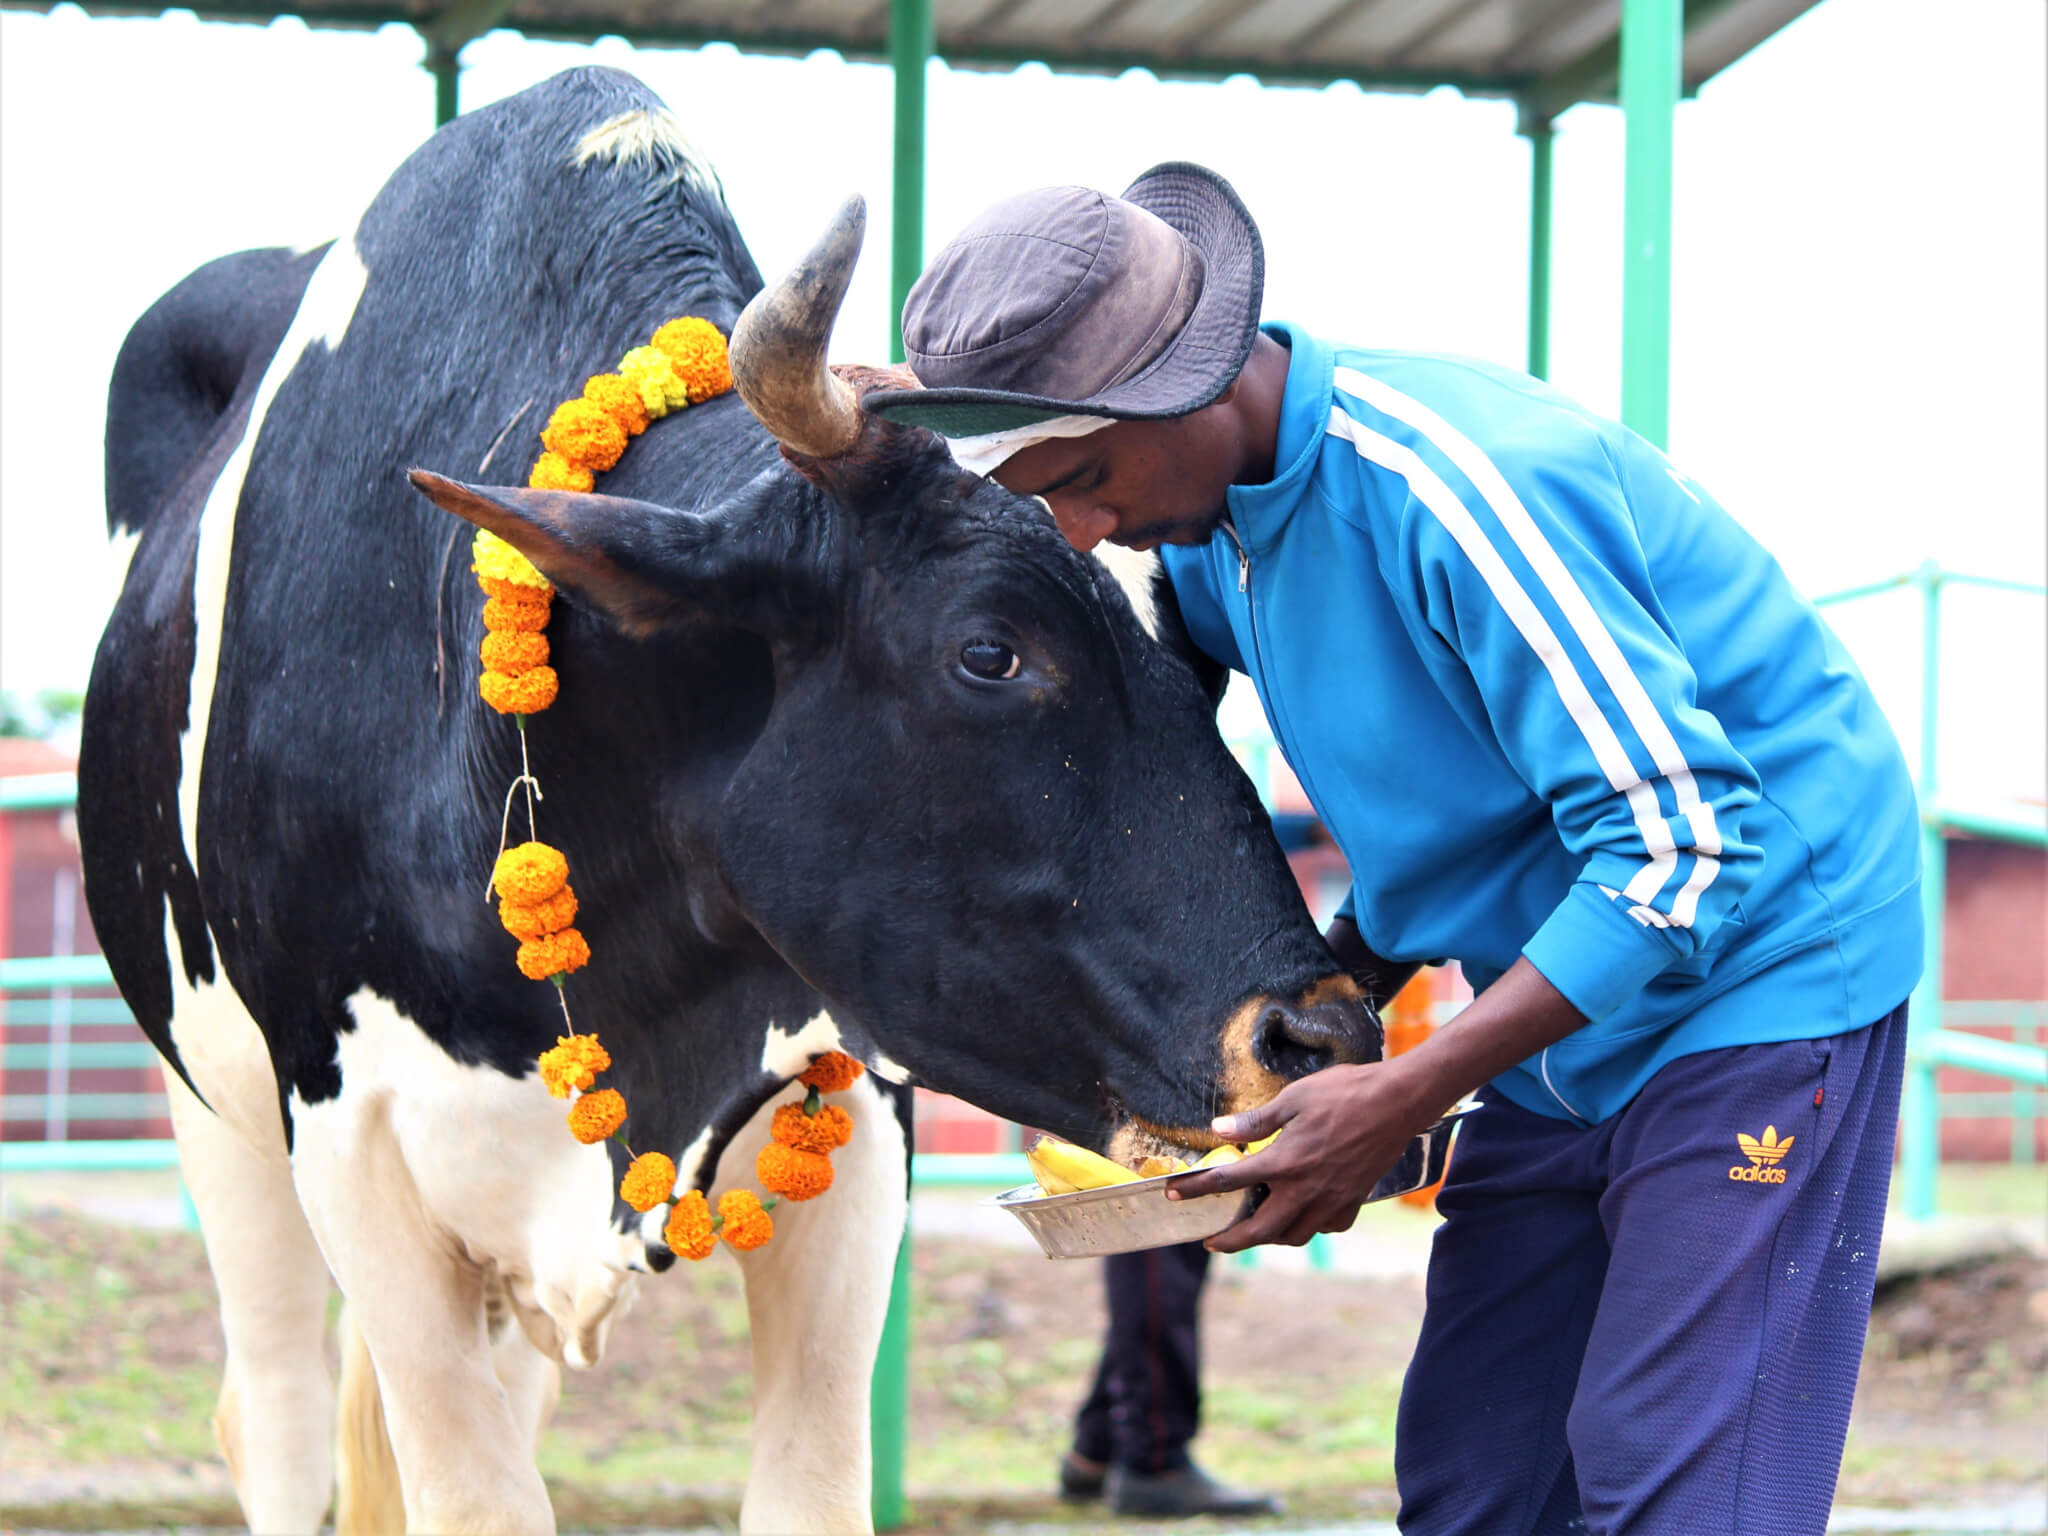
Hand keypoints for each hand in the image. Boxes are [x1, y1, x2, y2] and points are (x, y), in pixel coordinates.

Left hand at [1164, 1057, 1442, 1252]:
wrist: (1397, 1103)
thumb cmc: (1344, 1093)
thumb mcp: (1293, 1098)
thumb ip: (1255, 1121)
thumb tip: (1220, 1130)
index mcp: (1283, 1162)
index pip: (1228, 1181)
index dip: (1195, 1189)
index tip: (1173, 1195)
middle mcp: (1304, 1190)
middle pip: (1260, 1231)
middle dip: (1231, 1242)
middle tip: (1213, 1241)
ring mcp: (1331, 1200)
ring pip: (1294, 1236)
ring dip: (1270, 1237)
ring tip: (1257, 1228)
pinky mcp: (1353, 1200)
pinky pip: (1327, 1227)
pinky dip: (1311, 1227)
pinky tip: (1304, 1214)